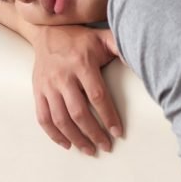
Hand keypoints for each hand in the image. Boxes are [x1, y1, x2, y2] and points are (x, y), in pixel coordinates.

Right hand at [32, 25, 122, 156]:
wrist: (46, 31)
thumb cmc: (80, 39)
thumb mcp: (102, 37)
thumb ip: (121, 47)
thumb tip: (143, 60)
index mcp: (82, 64)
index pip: (97, 96)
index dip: (108, 116)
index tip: (118, 132)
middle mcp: (63, 77)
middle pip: (79, 112)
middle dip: (93, 133)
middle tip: (106, 146)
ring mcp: (48, 86)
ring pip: (61, 119)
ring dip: (76, 138)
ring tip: (89, 150)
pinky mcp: (38, 91)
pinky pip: (43, 118)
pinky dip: (54, 135)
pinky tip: (67, 144)